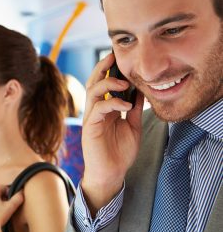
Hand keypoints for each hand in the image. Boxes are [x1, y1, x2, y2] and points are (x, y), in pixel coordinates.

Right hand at [81, 53, 143, 213]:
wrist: (111, 174)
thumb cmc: (119, 153)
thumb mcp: (132, 127)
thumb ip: (134, 110)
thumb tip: (140, 91)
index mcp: (105, 109)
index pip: (104, 84)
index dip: (109, 71)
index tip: (119, 58)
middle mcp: (95, 111)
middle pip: (93, 83)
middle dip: (102, 68)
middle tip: (113, 57)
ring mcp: (91, 119)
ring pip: (92, 92)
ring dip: (107, 84)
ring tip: (123, 82)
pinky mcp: (90, 128)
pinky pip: (99, 109)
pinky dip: (112, 104)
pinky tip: (125, 105)